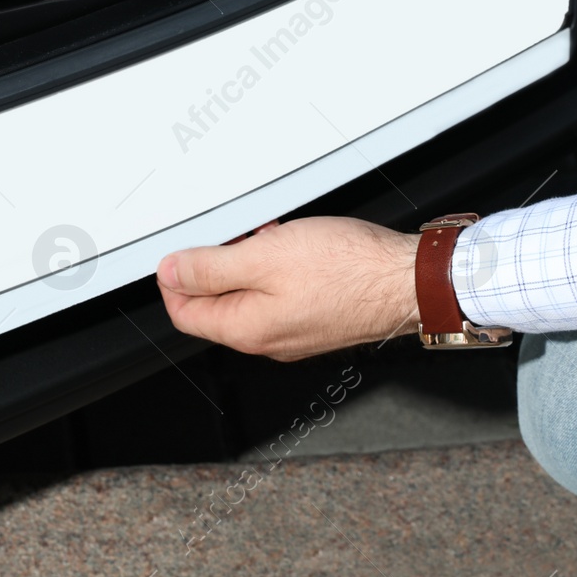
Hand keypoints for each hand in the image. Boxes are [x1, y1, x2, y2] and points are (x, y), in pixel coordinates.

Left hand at [157, 217, 419, 359]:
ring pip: (250, 299)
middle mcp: (269, 340)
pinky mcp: (317, 321)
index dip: (173, 280)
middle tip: (230, 236)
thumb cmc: (348, 270)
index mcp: (247, 329)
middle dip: (214, 268)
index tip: (178, 253)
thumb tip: (171, 272)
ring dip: (248, 265)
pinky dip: (276, 271)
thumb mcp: (264, 256)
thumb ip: (211, 267)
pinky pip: (280, 298)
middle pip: (216, 307)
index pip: (185, 314)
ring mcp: (295, 334)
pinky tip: (293, 248)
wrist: (406, 281)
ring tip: (268, 236)